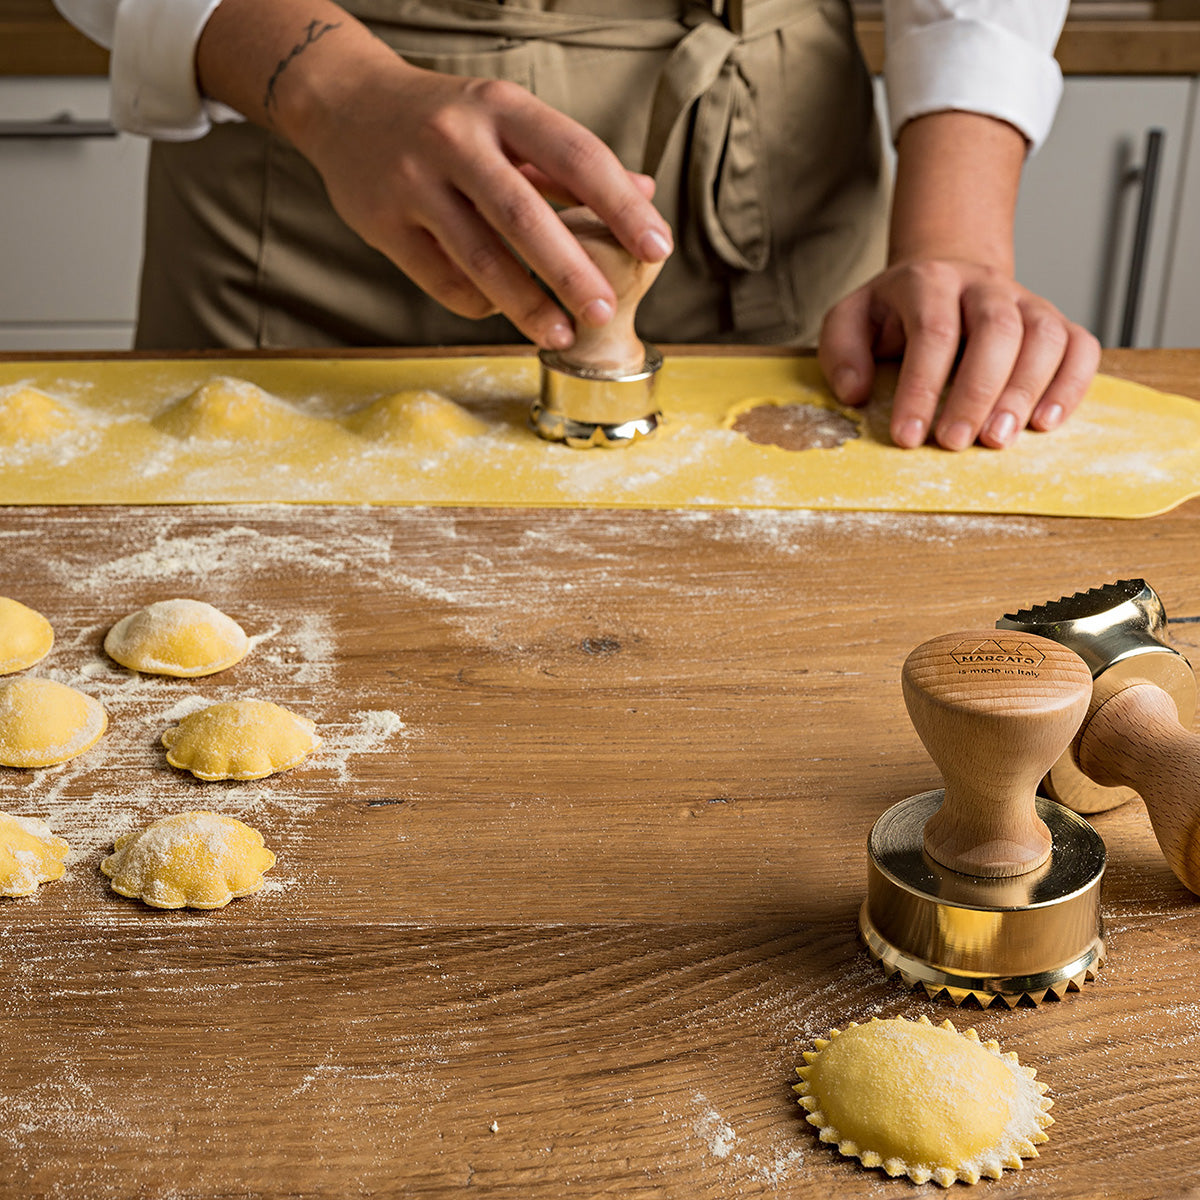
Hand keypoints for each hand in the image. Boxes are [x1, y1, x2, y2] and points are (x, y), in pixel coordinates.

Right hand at [294, 55, 672, 349]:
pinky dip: (479, 303)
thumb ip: (570, 162)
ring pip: (480, 258)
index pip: (576, 156)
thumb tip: (645, 194)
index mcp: (500, 107)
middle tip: (603, 312)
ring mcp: (413, 183)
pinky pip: (443, 280)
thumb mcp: (507, 118)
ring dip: (525, 304)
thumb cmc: (446, 119)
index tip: (656, 248)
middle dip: (570, 270)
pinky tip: (499, 309)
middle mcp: (455, 140)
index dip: (620, 206)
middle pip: (523, 216)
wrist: (344, 104)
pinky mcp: (383, 224)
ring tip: (559, 335)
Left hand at [818, 258, 1100, 449]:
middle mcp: (984, 286)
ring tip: (999, 439)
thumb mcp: (850, 320)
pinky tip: (1046, 422)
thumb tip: (856, 393)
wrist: (945, 277)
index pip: (933, 332)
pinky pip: (1080, 347)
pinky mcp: (1055, 322)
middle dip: (977, 392)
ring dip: (1026, 391)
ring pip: (1044, 336)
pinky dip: (1070, 384)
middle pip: (996, 331)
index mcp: (930, 282)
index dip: (921, 387)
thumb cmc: (894, 313)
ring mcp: (1026, 301)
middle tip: (955, 443)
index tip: (907, 437)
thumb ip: (841, 351)